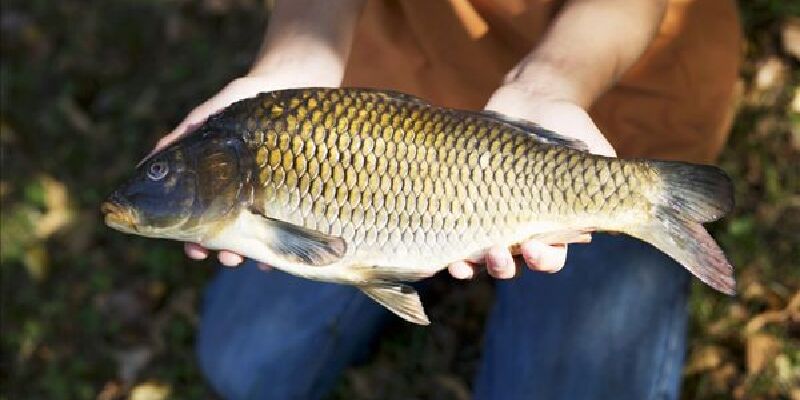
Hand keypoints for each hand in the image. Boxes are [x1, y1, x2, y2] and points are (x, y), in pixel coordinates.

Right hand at [153, 75, 337, 267]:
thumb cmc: (251, 102)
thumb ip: (186, 138)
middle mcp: (243, 196)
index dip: (193, 239)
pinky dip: (281, 249)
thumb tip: (146, 165)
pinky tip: (275, 260)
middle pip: (228, 234)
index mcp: (218, 182)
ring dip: (247, 253)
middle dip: (221, 251)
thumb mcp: (216, 116)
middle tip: (221, 256)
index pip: (199, 219)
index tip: (194, 249)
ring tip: (242, 258)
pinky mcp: (298, 198)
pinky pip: (289, 230)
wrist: (299, 85)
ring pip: (256, 237)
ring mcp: (271, 199)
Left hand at [447, 85, 615, 279]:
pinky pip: (455, 234)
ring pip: (481, 257)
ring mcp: (492, 219)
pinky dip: (448, 245)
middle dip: (504, 266)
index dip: (543, 260)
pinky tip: (442, 249)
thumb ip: (604, 183)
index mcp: (554, 226)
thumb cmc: (571, 127)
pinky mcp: (464, 204)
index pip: (551, 258)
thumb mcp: (595, 153)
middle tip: (497, 254)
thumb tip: (618, 212)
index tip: (534, 248)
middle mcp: (522, 229)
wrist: (534, 99)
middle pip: (514, 265)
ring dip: (472, 266)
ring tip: (463, 262)